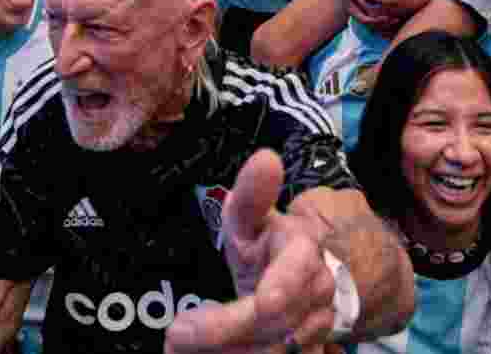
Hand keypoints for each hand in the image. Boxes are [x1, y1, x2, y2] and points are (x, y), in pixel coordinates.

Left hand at [165, 150, 335, 353]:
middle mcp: (315, 296)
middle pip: (273, 323)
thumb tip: (265, 157)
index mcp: (303, 253)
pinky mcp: (306, 352)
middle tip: (174, 336)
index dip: (281, 289)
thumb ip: (254, 192)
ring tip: (178, 350)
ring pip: (273, 352)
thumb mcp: (254, 216)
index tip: (263, 302)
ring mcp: (314, 330)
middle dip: (223, 332)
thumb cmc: (271, 243)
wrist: (311, 278)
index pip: (295, 273)